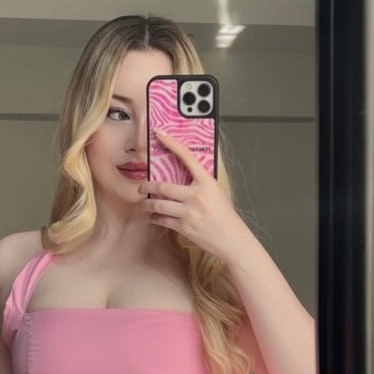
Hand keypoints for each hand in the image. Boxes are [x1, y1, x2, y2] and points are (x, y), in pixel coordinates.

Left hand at [139, 129, 249, 261]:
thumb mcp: (216, 193)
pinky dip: (155, 218)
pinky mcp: (183, 227)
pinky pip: (162, 220)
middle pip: (162, 186)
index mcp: (207, 182)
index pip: (187, 157)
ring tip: (144, 203)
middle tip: (141, 187)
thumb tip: (183, 175)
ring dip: (147, 204)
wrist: (232, 239)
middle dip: (147, 186)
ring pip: (158, 204)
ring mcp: (189, 212)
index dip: (171, 143)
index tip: (159, 133)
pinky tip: (154, 217)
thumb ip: (200, 183)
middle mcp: (196, 195)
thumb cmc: (225, 216)